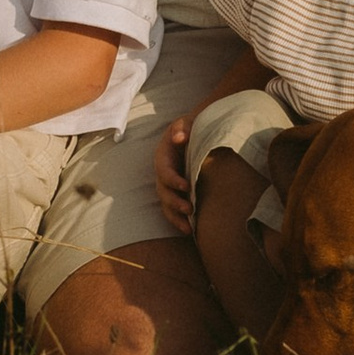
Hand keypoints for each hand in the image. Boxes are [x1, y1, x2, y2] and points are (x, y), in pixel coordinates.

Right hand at [154, 116, 195, 234]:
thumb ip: (183, 127)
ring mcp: (168, 186)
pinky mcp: (176, 194)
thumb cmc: (188, 129)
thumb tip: (180, 138)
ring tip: (189, 228)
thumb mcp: (185, 123)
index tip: (187, 186)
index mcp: (162, 158)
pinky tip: (191, 231)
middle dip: (174, 202)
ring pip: (166, 205)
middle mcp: (162, 174)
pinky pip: (173, 210)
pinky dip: (179, 221)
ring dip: (176, 218)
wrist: (190, 135)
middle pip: (163, 192)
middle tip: (189, 208)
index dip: (173, 180)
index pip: (164, 172)